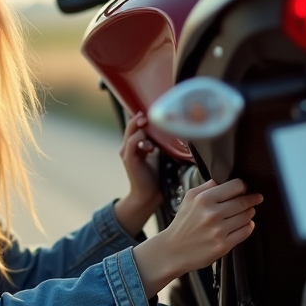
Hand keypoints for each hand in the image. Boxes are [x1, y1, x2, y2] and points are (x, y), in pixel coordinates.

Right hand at [113, 112, 162, 236]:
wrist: (148, 195)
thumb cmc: (156, 176)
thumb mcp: (160, 155)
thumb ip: (162, 143)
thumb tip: (177, 130)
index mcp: (135, 144)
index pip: (136, 124)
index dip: (144, 116)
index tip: (157, 110)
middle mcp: (128, 146)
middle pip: (132, 124)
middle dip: (141, 117)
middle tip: (152, 112)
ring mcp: (127, 152)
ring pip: (131, 131)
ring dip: (141, 126)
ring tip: (149, 123)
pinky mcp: (129, 159)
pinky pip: (132, 143)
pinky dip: (140, 138)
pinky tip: (150, 143)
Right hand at [132, 178, 262, 297]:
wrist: (173, 250)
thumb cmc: (184, 223)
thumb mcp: (189, 198)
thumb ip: (208, 186)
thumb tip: (227, 179)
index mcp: (203, 199)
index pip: (236, 186)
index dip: (242, 186)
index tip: (244, 188)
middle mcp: (212, 214)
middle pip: (244, 201)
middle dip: (252, 199)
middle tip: (255, 199)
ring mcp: (218, 231)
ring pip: (247, 217)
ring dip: (250, 213)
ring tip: (247, 212)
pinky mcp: (223, 246)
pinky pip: (245, 232)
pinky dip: (248, 227)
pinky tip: (244, 225)